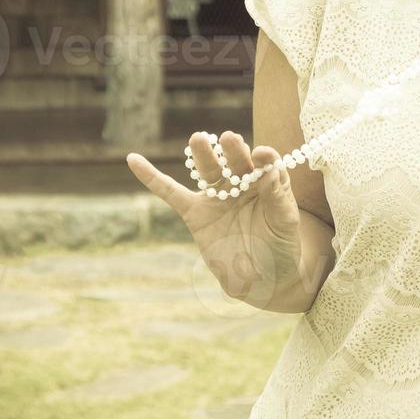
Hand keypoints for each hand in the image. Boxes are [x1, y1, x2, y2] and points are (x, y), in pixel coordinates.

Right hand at [125, 131, 304, 307]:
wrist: (263, 280)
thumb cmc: (281, 248)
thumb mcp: (285, 222)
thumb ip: (278, 197)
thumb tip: (269, 170)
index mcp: (267, 183)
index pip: (265, 165)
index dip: (264, 158)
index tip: (262, 154)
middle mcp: (242, 184)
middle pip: (235, 162)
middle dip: (233, 151)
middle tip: (229, 138)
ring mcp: (217, 197)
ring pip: (209, 172)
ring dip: (203, 155)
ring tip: (199, 139)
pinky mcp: (195, 213)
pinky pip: (171, 193)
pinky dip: (152, 177)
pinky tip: (133, 159)